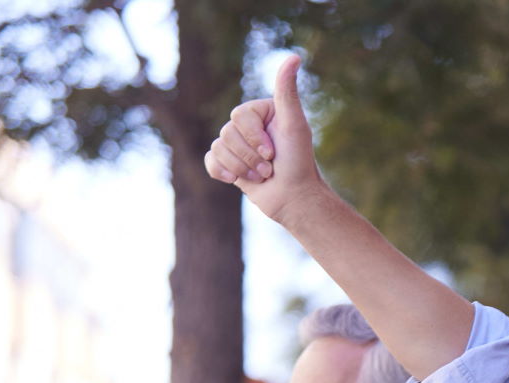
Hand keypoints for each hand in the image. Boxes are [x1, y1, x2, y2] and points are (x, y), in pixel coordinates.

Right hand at [204, 54, 323, 223]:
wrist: (295, 199)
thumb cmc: (299, 162)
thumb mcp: (295, 124)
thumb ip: (287, 91)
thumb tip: (293, 57)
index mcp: (261, 112)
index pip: (239, 116)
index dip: (254, 138)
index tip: (274, 152)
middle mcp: (248, 126)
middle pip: (226, 133)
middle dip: (249, 156)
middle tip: (270, 167)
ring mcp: (237, 145)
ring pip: (218, 148)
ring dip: (242, 168)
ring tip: (263, 176)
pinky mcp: (229, 164)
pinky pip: (209, 161)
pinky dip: (223, 172)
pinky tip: (238, 180)